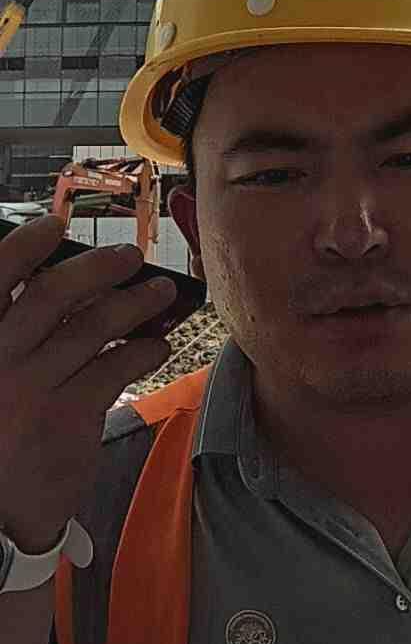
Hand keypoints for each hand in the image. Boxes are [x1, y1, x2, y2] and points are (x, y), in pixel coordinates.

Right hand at [0, 215, 175, 553]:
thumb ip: (9, 334)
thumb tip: (47, 284)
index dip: (26, 245)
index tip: (54, 226)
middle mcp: (1, 360)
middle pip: (56, 295)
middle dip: (99, 268)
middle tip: (129, 257)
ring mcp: (35, 389)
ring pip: (95, 327)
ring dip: (135, 304)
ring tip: (160, 294)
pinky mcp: (70, 417)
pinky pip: (117, 367)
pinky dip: (144, 349)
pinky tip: (158, 345)